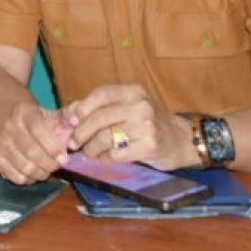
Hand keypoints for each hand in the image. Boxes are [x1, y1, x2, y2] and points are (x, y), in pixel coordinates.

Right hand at [0, 100, 73, 183]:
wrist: (16, 126)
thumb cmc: (42, 124)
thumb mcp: (54, 116)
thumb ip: (68, 117)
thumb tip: (76, 118)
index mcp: (24, 112)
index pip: (38, 129)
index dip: (52, 146)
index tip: (65, 158)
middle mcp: (9, 126)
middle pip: (31, 151)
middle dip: (50, 164)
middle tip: (59, 166)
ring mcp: (0, 142)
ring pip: (24, 167)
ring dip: (41, 173)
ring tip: (48, 169)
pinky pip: (15, 177)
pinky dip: (29, 180)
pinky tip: (35, 172)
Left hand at [64, 84, 195, 169]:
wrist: (181, 140)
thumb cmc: (148, 123)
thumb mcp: (128, 107)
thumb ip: (100, 107)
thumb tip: (69, 114)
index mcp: (133, 91)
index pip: (100, 94)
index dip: (81, 108)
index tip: (70, 121)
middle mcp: (140, 105)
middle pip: (99, 118)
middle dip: (81, 133)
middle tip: (73, 143)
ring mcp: (146, 125)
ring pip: (105, 137)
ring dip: (91, 148)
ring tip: (88, 152)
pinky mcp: (149, 145)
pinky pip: (116, 154)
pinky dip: (106, 158)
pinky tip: (105, 158)